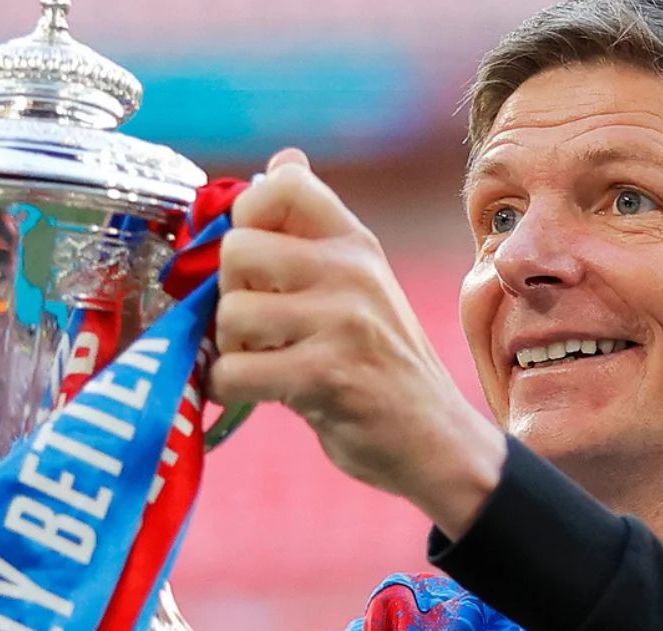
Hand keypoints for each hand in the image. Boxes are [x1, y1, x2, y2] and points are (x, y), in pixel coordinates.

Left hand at [211, 149, 506, 538]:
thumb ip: (314, 229)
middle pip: (236, 250)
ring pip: (230, 314)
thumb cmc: (382, 363)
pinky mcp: (326, 375)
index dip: (247, 217)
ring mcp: (343, 323)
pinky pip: (235, 371)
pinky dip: (229, 389)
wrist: (433, 439)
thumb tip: (281, 159)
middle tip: (256, 326)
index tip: (257, 264)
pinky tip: (253, 393)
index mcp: (355, 242)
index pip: (283, 183)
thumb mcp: (361, 283)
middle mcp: (352, 271)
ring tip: (261, 362)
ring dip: (230, 349)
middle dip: (229, 295)